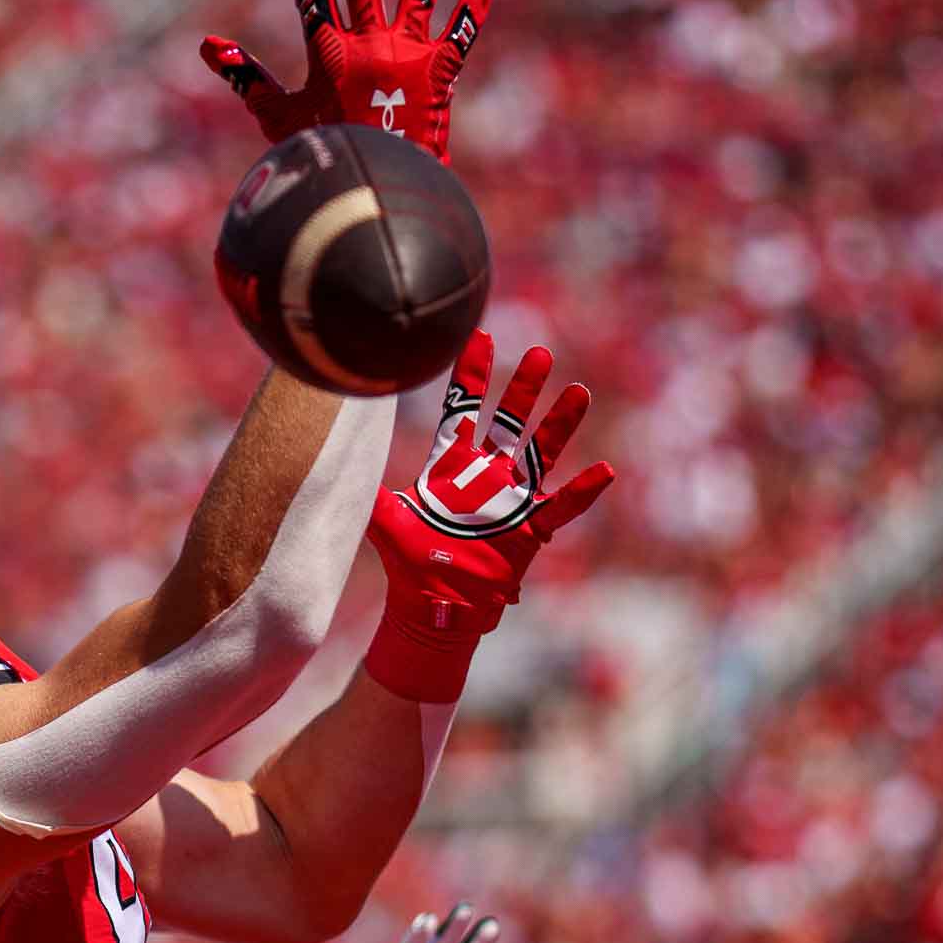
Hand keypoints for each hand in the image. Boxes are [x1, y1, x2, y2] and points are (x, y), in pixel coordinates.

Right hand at [201, 0, 500, 163]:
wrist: (372, 188)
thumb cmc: (321, 157)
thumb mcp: (277, 117)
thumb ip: (246, 79)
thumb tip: (209, 45)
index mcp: (327, 53)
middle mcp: (367, 45)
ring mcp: (406, 55)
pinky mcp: (438, 73)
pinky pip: (463, 29)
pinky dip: (477, 0)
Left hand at [364, 329, 612, 700]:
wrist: (434, 605)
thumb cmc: (411, 564)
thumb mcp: (386, 524)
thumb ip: (370, 494)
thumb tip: (338, 466)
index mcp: (452, 466)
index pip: (463, 410)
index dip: (471, 377)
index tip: (479, 336)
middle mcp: (487, 475)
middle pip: (509, 422)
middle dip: (523, 389)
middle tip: (540, 352)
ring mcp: (512, 500)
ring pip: (542, 453)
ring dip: (560, 424)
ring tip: (579, 392)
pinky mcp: (529, 531)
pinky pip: (562, 507)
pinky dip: (582, 491)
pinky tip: (604, 471)